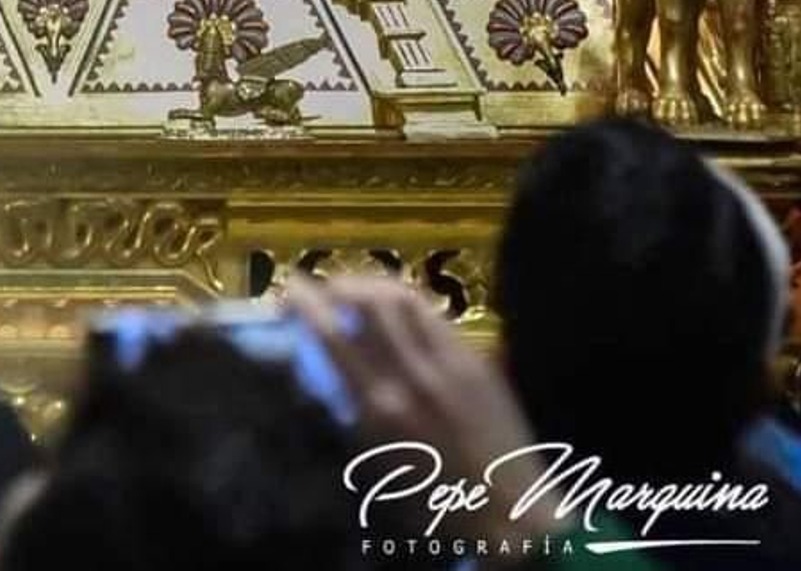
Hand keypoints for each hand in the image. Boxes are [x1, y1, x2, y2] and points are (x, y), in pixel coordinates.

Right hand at [285, 275, 556, 547]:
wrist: (510, 516)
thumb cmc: (435, 505)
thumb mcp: (378, 464)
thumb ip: (354, 412)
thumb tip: (329, 371)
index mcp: (380, 406)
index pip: (332, 334)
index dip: (305, 303)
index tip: (289, 290)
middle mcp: (411, 373)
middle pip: (368, 300)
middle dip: (338, 283)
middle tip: (324, 287)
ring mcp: (448, 361)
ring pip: (404, 297)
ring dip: (373, 285)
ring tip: (360, 289)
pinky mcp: (476, 359)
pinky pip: (435, 316)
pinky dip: (409, 306)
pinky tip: (402, 314)